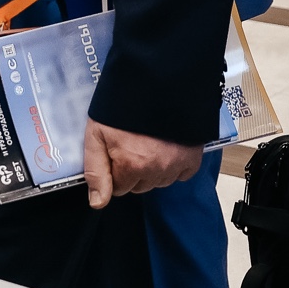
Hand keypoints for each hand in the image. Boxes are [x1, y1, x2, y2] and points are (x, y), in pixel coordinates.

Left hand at [81, 119, 202, 208]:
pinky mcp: (192, 159)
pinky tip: (165, 148)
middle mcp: (156, 170)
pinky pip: (180, 174)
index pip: (119, 188)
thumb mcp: (96, 134)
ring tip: (147, 144)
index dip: (115, 171)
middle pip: (140, 186)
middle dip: (132, 171)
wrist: (156, 84)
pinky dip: (173, 165)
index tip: (115, 154)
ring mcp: (176, 165)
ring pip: (159, 181)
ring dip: (152, 169)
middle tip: (131, 146)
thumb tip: (97, 203)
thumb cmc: (121, 108)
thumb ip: (96, 170)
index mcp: (131, 166)